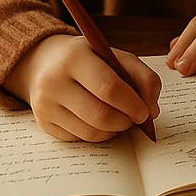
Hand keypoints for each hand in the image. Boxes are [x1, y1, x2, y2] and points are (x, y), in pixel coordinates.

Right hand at [4, 34, 161, 141]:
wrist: (45, 62)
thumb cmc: (89, 58)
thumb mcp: (116, 56)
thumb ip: (143, 78)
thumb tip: (152, 112)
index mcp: (75, 58)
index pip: (109, 88)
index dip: (132, 104)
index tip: (145, 112)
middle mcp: (54, 82)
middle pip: (100, 116)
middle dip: (126, 121)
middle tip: (136, 118)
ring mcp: (45, 105)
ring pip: (91, 132)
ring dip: (114, 130)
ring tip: (120, 118)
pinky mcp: (44, 123)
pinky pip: (80, 139)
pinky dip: (97, 134)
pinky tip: (100, 120)